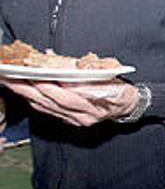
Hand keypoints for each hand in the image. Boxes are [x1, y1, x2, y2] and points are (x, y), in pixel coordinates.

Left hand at [0, 79, 137, 126]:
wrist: (129, 106)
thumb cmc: (119, 87)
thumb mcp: (111, 74)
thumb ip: (93, 71)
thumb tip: (71, 67)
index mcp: (96, 103)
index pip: (67, 96)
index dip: (48, 87)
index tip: (32, 76)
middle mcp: (84, 115)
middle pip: (51, 102)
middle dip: (28, 88)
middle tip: (9, 76)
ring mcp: (77, 120)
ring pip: (46, 107)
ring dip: (26, 94)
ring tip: (9, 81)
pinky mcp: (71, 121)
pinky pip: (49, 112)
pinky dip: (34, 102)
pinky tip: (23, 93)